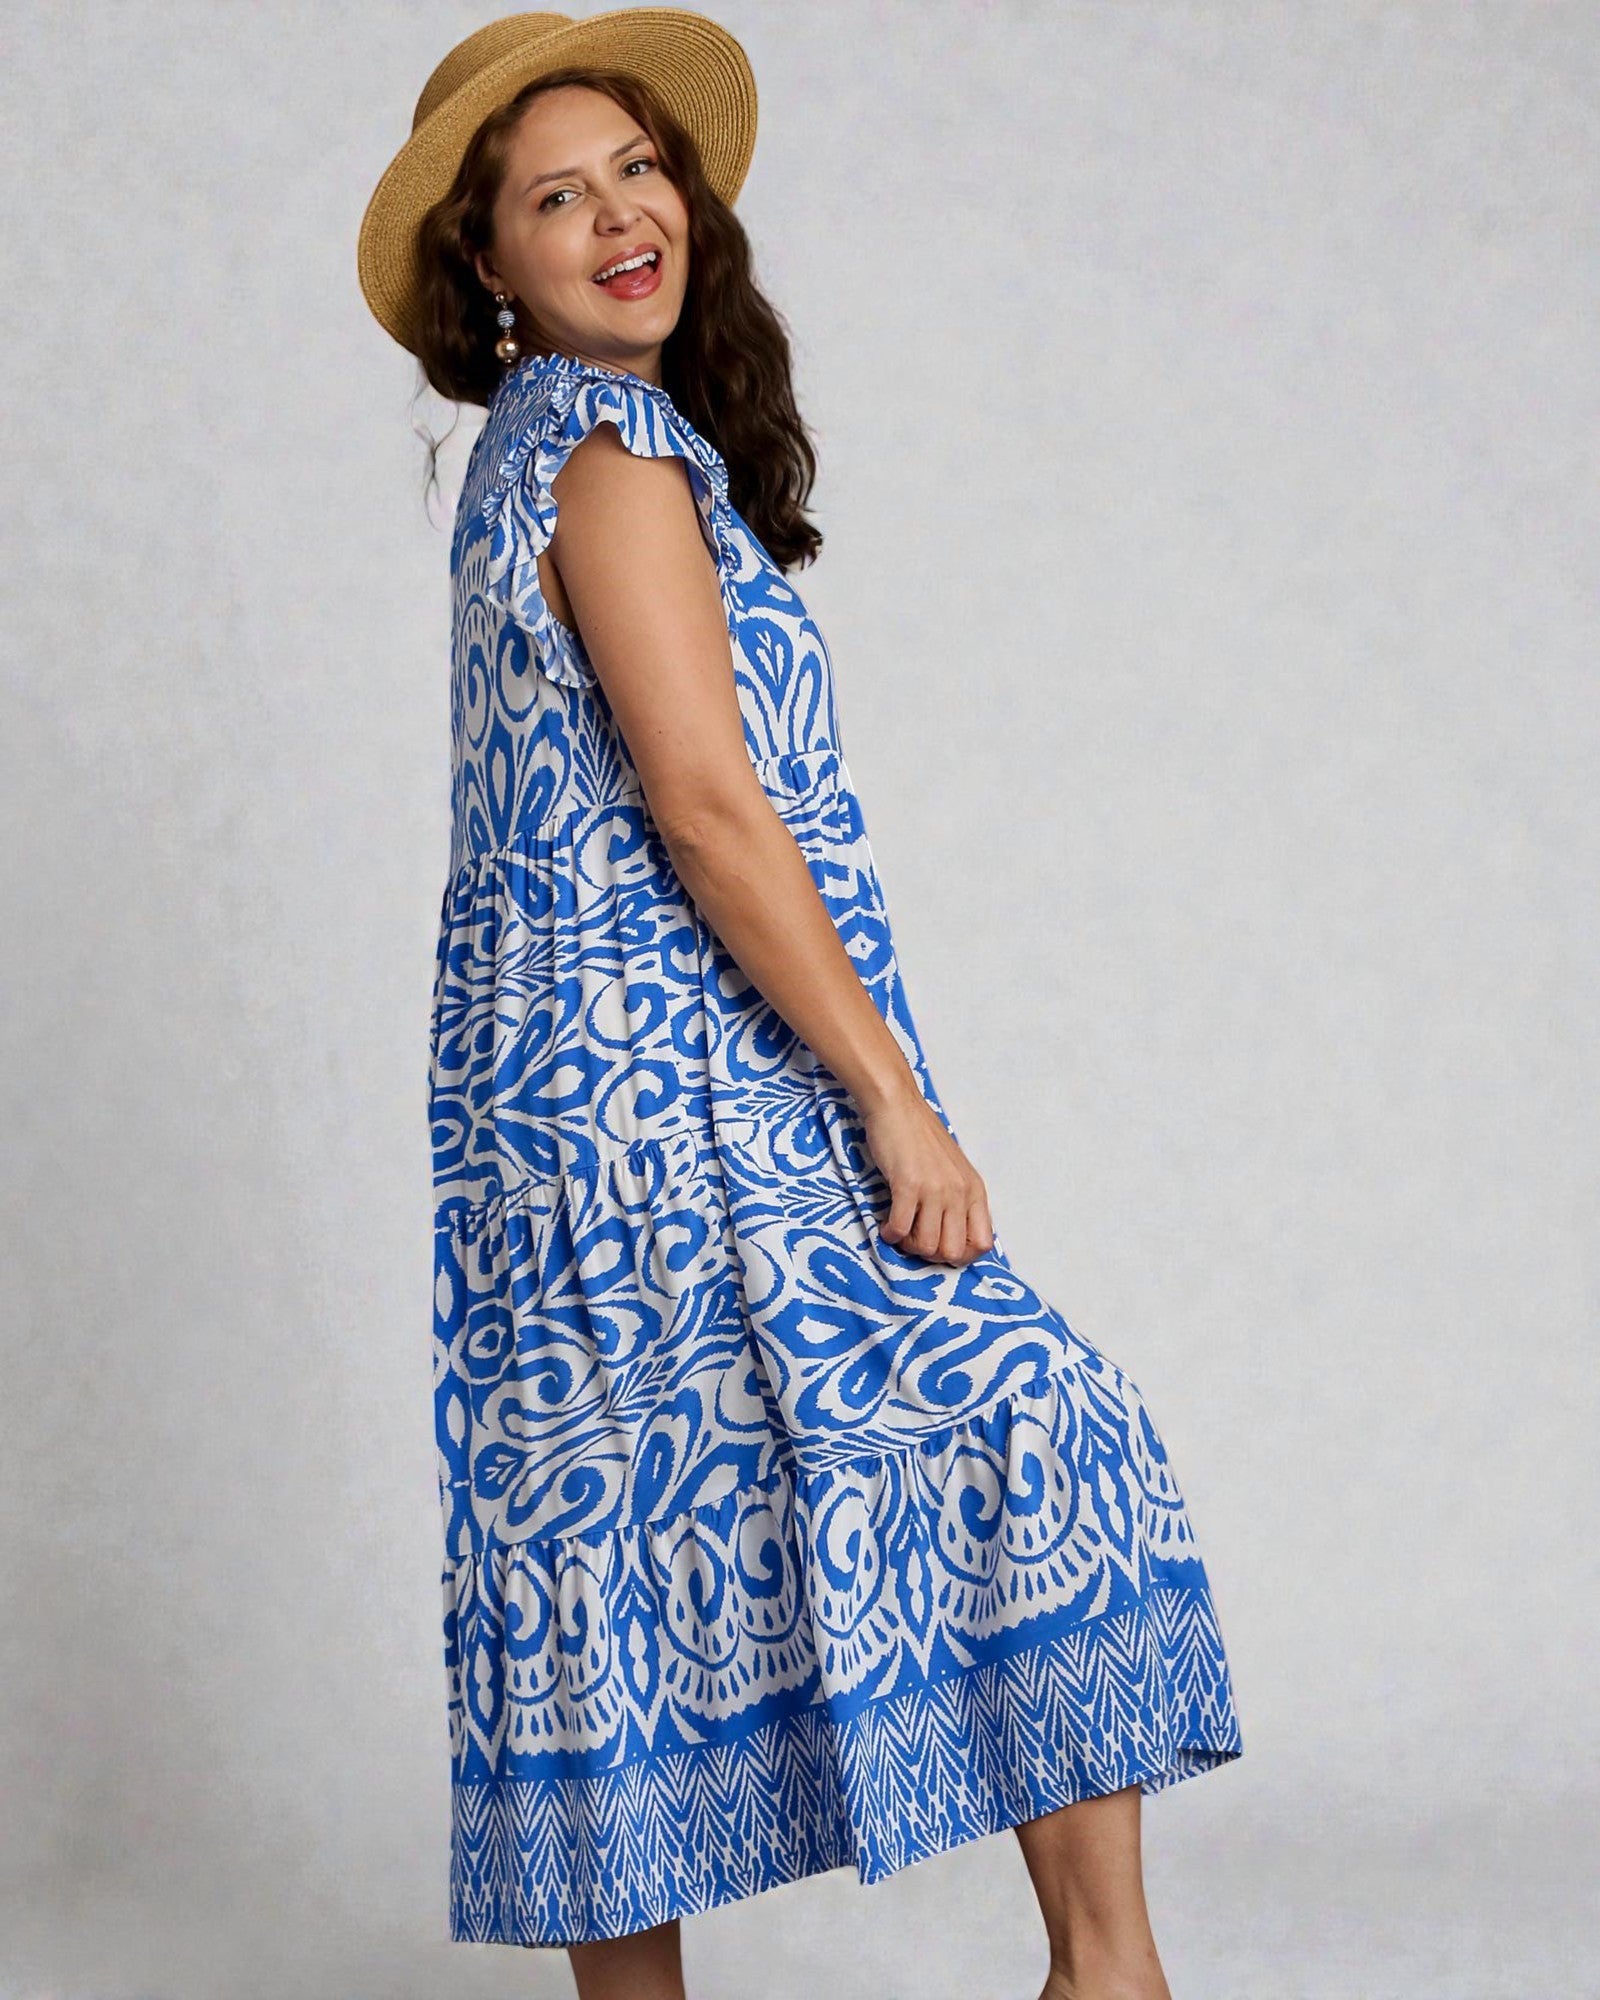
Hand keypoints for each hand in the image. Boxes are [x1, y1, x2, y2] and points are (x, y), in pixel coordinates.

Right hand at [858, 1086, 995, 1266]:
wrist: (898, 1107)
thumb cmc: (921, 1138)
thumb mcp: (954, 1171)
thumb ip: (958, 1200)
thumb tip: (951, 1238)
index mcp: (974, 1190)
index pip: (984, 1243)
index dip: (962, 1255)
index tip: (941, 1246)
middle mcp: (959, 1192)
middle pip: (954, 1252)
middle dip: (932, 1255)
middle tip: (916, 1240)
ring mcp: (934, 1189)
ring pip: (926, 1246)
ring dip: (908, 1245)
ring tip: (900, 1232)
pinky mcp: (907, 1184)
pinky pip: (899, 1229)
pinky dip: (890, 1234)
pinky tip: (886, 1225)